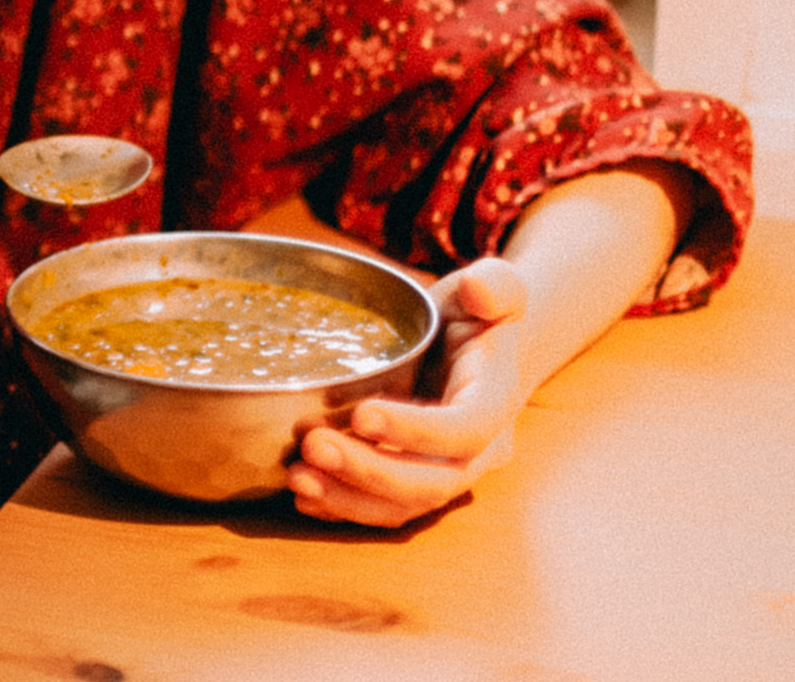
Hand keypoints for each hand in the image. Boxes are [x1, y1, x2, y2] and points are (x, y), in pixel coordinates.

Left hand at [288, 257, 527, 526]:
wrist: (475, 349)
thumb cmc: (477, 316)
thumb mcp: (495, 288)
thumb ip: (497, 285)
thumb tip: (478, 288)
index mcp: (496, 402)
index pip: (466, 430)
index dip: (417, 430)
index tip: (361, 414)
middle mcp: (478, 451)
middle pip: (432, 481)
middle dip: (370, 471)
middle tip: (311, 446)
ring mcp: (446, 472)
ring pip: (405, 505)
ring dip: (349, 498)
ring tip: (297, 477)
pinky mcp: (415, 481)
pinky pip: (385, 509)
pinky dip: (344, 507)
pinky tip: (303, 494)